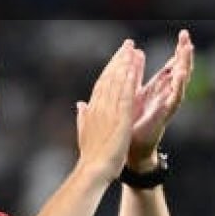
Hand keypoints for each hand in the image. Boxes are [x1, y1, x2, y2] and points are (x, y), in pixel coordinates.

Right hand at [75, 39, 140, 180]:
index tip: (118, 57)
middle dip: (119, 60)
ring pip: (117, 82)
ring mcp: (109, 112)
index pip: (102, 84)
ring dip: (125, 64)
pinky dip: (129, 80)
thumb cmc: (90, 157)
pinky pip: (125, 94)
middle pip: (109, 78)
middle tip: (127, 45)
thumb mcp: (85, 132)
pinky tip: (134, 68)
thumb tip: (79, 104)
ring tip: (133, 50)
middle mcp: (99, 107)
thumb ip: (83, 116)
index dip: (110, 69)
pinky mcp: (119, 118)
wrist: (93, 170)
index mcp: (92, 110)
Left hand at [127, 30, 193, 170]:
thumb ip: (136, 75)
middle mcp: (166, 96)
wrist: (130, 149)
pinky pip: (173, 99)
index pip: (171, 66)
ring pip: (180, 82)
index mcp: (158, 90)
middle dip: (184, 54)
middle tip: (187, 37)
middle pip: (179, 70)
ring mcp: (167, 105)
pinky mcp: (164, 116)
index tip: (184, 35)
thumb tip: (136, 55)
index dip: (178, 52)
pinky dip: (177, 87)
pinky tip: (179, 76)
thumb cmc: (132, 123)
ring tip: (187, 50)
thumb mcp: (133, 93)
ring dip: (184, 66)